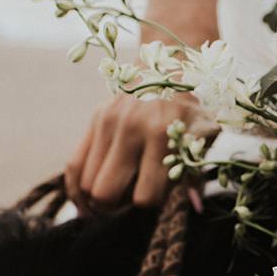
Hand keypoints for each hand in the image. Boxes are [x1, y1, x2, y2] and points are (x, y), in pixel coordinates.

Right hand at [65, 92, 202, 211]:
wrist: (170, 66)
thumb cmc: (193, 110)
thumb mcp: (203, 139)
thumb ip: (196, 174)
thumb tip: (195, 208)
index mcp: (162, 137)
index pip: (145, 197)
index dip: (150, 206)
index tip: (157, 198)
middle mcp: (131, 130)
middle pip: (106, 195)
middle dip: (117, 209)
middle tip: (130, 204)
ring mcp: (108, 124)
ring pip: (86, 185)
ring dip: (98, 200)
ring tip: (116, 198)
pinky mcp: (94, 120)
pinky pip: (73, 166)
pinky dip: (76, 190)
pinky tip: (87, 201)